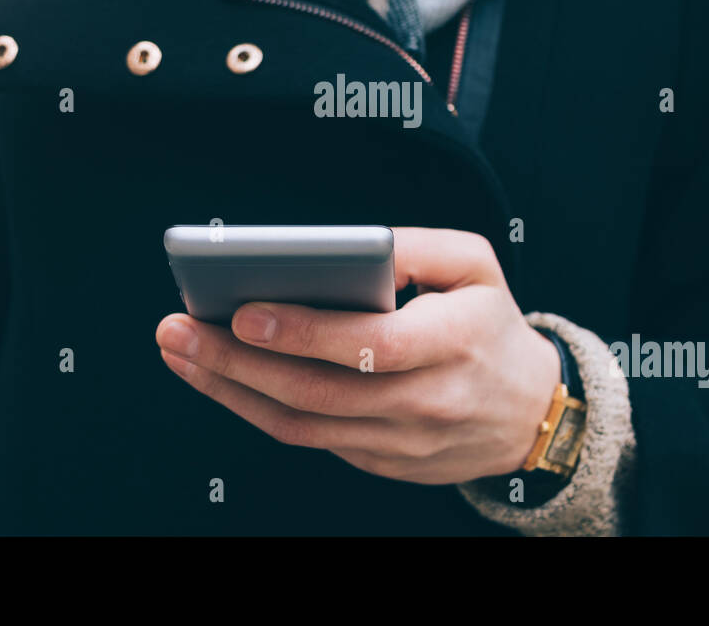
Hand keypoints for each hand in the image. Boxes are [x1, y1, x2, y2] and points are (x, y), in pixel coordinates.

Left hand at [155, 227, 561, 483]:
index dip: (304, 332)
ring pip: (302, 425)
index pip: (370, 344)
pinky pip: (311, 440)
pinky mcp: (382, 463)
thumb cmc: (492, 324)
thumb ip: (415, 246)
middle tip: (177, 330)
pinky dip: (258, 410)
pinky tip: (222, 378)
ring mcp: (402, 442)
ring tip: (181, 351)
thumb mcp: (476, 264)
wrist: (531, 414)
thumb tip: (344, 248)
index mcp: (453, 342)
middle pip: (317, 391)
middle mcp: (427, 401)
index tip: (243, 312)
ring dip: (232, 390)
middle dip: (237, 363)